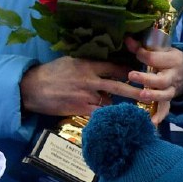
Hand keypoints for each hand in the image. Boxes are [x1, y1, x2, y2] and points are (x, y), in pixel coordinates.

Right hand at [19, 56, 137, 116]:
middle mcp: (90, 80)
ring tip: (139, 110)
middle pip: (119, 85)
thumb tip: (107, 65)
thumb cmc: (52, 73)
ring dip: (125, 106)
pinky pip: (102, 113)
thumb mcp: (71, 61)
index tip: (141, 74)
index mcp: (87, 65)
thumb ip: (90, 64)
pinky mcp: (82, 109)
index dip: (129, 71)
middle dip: (136, 90)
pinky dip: (111, 117)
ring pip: (112, 101)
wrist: (32, 88)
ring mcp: (86, 95)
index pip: (115, 67)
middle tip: (150, 93)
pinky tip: (120, 120)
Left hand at [125, 37, 182, 123]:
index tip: (135, 52)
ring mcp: (173, 89)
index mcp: (173, 60)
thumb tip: (127, 39)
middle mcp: (174, 76)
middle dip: (147, 78)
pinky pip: (166, 108)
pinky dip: (160, 115)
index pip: (156, 58)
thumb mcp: (162, 49)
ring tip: (142, 96)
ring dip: (153, 95)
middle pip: (161, 79)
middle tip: (132, 75)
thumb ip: (144, 47)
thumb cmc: (169, 57)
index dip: (143, 55)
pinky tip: (153, 122)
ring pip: (165, 94)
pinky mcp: (170, 99)